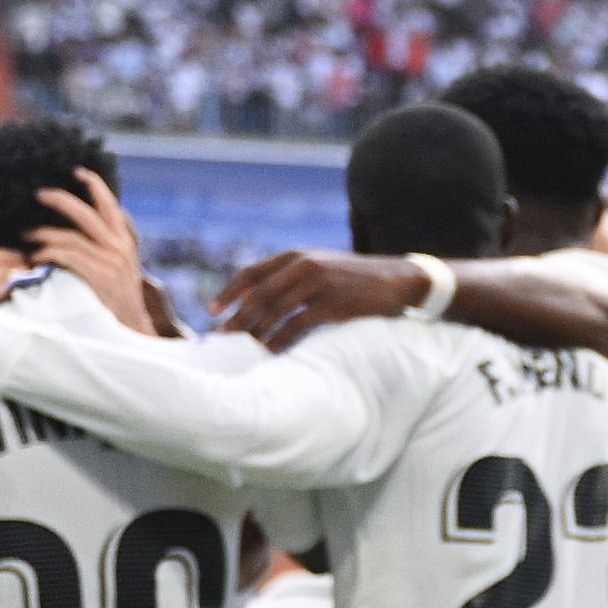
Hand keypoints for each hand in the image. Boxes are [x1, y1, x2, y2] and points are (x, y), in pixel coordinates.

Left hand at [35, 179, 174, 334]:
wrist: (131, 334)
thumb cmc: (117, 306)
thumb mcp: (119, 273)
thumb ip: (104, 252)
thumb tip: (77, 235)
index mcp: (124, 244)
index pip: (110, 207)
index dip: (95, 186)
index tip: (78, 171)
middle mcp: (120, 249)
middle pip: (87, 214)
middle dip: (61, 199)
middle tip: (39, 193)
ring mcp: (111, 262)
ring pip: (71, 236)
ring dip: (44, 233)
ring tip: (27, 234)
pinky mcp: (99, 276)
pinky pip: (67, 256)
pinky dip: (48, 253)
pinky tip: (35, 257)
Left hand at [218, 250, 413, 347]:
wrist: (396, 280)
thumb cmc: (354, 279)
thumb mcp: (320, 267)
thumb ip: (292, 277)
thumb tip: (260, 300)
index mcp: (295, 256)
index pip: (250, 273)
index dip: (228, 293)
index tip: (212, 311)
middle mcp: (302, 266)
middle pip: (258, 294)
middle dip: (237, 318)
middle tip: (221, 338)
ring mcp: (317, 284)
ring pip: (274, 310)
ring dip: (256, 332)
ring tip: (244, 349)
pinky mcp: (332, 304)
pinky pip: (297, 325)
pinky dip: (281, 340)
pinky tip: (272, 352)